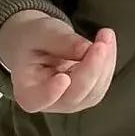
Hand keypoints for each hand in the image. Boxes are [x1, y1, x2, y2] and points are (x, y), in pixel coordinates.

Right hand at [0, 11, 116, 114]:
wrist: (36, 41)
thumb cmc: (32, 38)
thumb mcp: (40, 32)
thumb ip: (60, 41)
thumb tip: (86, 49)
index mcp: (27, 90)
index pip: (36, 100)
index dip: (50, 93)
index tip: (63, 78)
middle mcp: (49, 103)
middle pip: (74, 95)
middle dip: (91, 69)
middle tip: (101, 43)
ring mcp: (69, 102)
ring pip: (93, 91)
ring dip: (104, 63)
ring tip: (105, 35)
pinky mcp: (85, 95)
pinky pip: (101, 84)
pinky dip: (107, 62)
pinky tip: (106, 42)